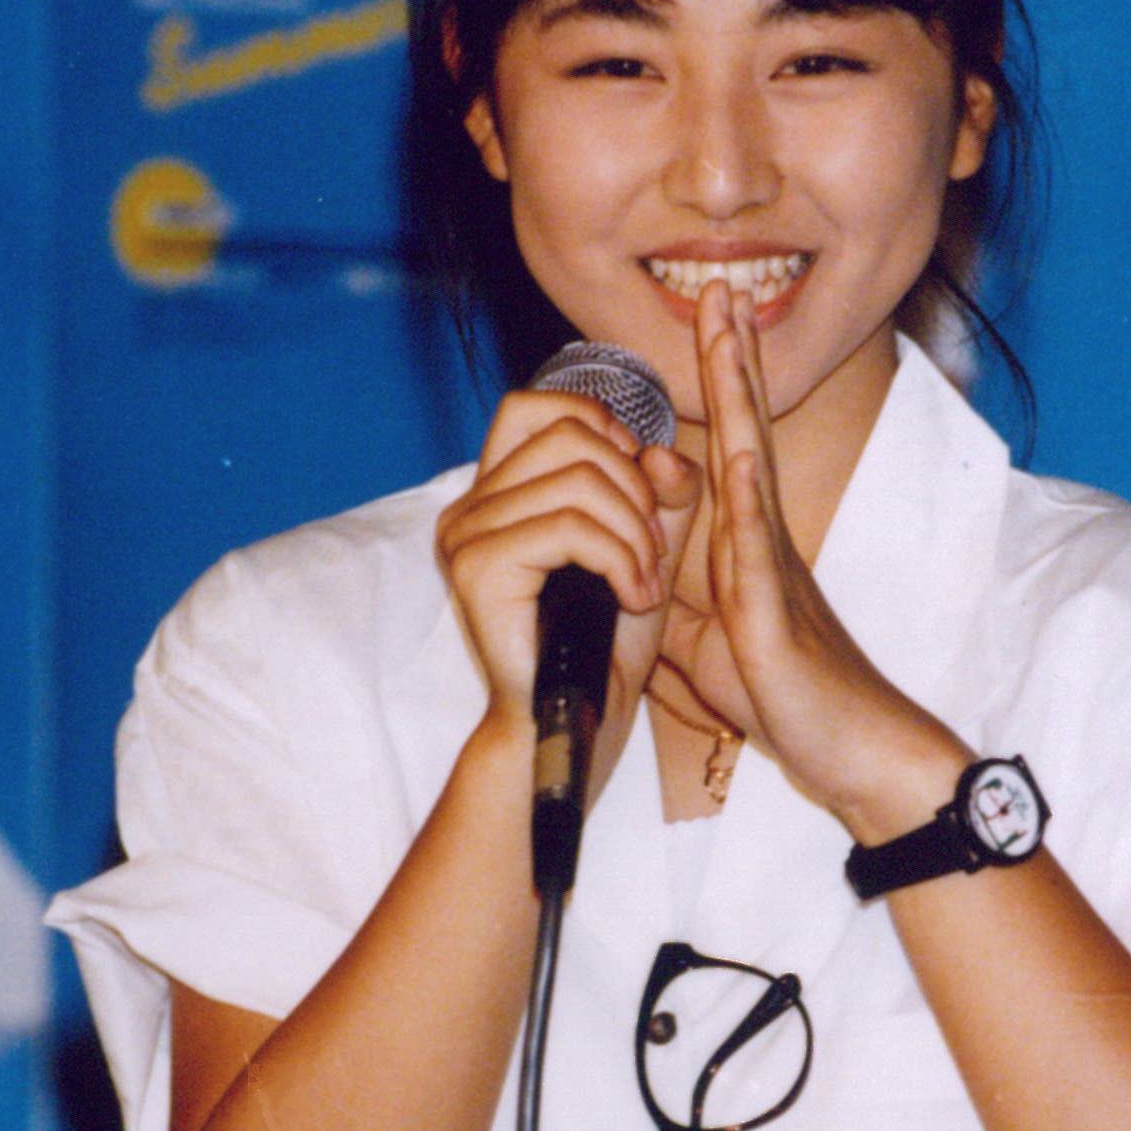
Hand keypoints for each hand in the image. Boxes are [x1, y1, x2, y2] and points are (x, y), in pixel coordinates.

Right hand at [437, 386, 699, 786]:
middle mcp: (469, 507)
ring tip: (646, 582)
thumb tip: (664, 451)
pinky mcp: (478, 569)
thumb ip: (663, 494)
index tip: (636, 481)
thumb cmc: (604, 642)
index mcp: (495, 494)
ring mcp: (466, 535)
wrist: (576, 723)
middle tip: (652, 553)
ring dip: (635, 532)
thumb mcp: (646, 549)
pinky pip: (570, 528)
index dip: (597, 424)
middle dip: (635, 488)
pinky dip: (622, 560)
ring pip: (579, 480)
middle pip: (570, 437)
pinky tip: (635, 600)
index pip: (533, 407)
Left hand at [658, 281, 961, 833]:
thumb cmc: (790, 700)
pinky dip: (746, 497)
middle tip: (718, 285)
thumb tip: (638, 581)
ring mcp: (775, 569)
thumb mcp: (712, 646)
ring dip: (737, 397)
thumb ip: (676, 605)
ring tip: (728, 334)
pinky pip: (757, 549)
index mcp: (749, 545)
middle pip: (746, 430)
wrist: (857, 752)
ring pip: (752, 465)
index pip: (727, 446)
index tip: (701, 321)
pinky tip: (736, 452)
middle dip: (729, 358)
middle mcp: (766, 540)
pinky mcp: (776, 615)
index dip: (713, 385)